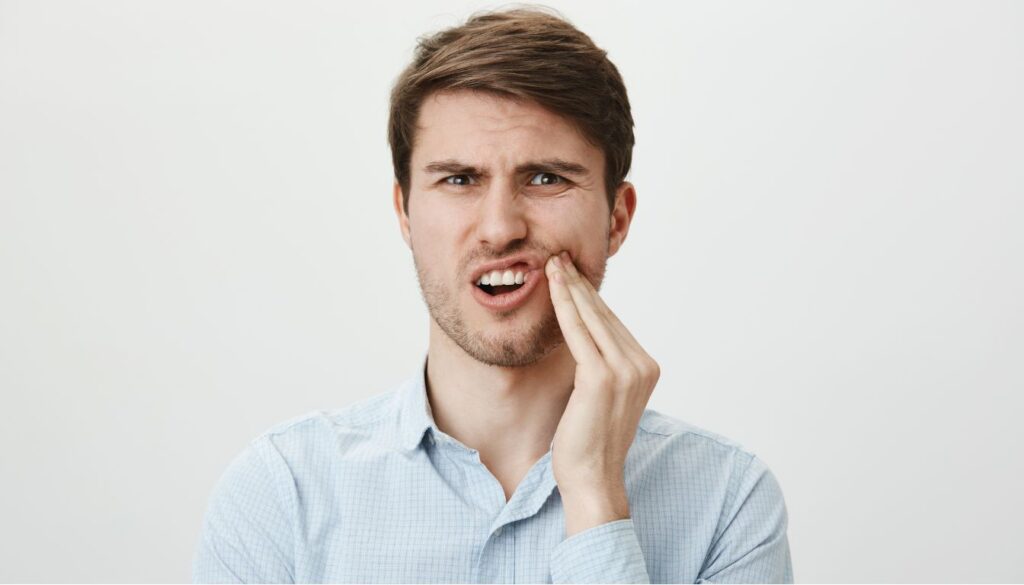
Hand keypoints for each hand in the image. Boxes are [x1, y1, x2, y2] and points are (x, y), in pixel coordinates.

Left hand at [546, 250, 660, 534]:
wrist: (592, 477)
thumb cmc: (589, 441)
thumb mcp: (602, 396)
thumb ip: (601, 365)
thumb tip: (582, 336)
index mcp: (646, 367)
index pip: (614, 323)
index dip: (591, 296)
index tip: (572, 273)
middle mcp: (642, 365)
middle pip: (605, 315)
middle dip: (581, 284)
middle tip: (560, 257)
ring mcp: (625, 370)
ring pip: (592, 318)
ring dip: (571, 287)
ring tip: (553, 264)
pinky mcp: (601, 377)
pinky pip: (578, 332)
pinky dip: (564, 306)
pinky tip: (552, 287)